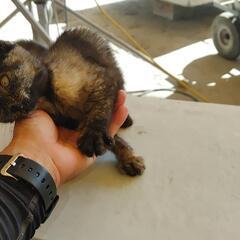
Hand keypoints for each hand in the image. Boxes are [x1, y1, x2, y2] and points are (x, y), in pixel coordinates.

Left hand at [1, 90, 127, 186]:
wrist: (38, 156)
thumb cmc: (33, 133)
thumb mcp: (36, 109)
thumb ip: (45, 99)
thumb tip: (46, 85)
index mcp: (62, 120)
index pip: (80, 106)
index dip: (89, 97)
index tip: (96, 85)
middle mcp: (76, 129)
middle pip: (94, 114)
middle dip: (104, 101)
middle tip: (112, 88)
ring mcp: (87, 139)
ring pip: (103, 122)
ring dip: (113, 109)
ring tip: (121, 94)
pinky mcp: (95, 148)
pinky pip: (108, 134)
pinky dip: (116, 122)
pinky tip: (124, 109)